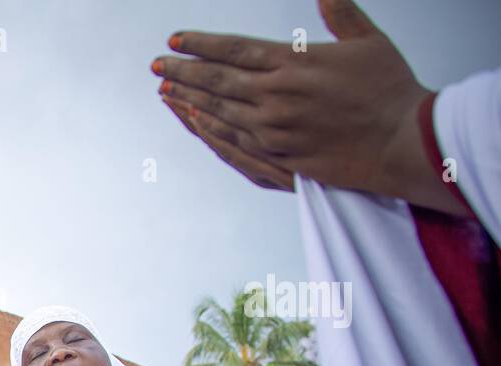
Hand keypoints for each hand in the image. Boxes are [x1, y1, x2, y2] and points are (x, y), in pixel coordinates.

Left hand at [153, 0, 467, 213]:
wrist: (403, 142)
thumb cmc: (392, 91)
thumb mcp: (368, 42)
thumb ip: (341, 16)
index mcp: (294, 63)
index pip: (234, 49)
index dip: (201, 44)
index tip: (175, 39)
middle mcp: (276, 96)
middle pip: (216, 80)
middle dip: (182, 71)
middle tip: (156, 65)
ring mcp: (274, 129)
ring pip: (218, 112)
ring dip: (188, 100)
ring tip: (165, 91)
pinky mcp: (278, 156)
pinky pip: (232, 142)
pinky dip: (209, 130)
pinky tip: (194, 121)